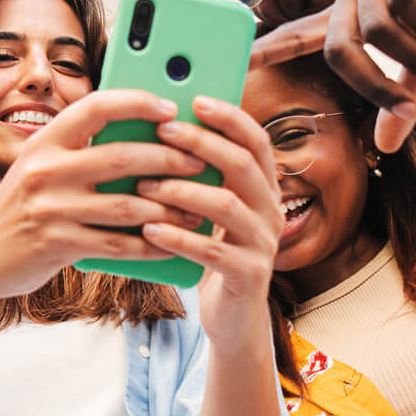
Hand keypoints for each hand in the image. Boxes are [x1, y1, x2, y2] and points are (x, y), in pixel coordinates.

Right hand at [0, 89, 206, 298]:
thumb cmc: (21, 207)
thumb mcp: (39, 166)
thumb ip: (79, 149)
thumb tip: (142, 134)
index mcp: (45, 141)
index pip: (97, 106)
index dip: (138, 102)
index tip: (170, 107)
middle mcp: (46, 169)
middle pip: (123, 157)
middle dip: (169, 158)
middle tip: (200, 161)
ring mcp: (52, 208)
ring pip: (127, 205)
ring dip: (169, 208)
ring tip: (197, 209)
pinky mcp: (59, 244)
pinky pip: (118, 245)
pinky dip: (151, 245)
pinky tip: (172, 244)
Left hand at [134, 96, 282, 353]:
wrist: (232, 316)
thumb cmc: (210, 251)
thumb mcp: (210, 210)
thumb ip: (198, 176)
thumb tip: (155, 130)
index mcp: (263, 188)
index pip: (256, 141)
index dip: (229, 117)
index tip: (195, 99)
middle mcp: (270, 211)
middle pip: (242, 164)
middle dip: (201, 143)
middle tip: (162, 131)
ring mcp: (263, 244)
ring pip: (226, 205)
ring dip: (182, 191)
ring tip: (144, 186)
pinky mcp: (249, 275)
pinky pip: (213, 251)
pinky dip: (179, 238)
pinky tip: (149, 231)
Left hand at [254, 0, 415, 152]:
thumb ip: (404, 97)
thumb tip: (383, 148)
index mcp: (349, 14)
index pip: (300, 36)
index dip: (270, 51)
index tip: (238, 66)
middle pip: (338, 49)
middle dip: (372, 86)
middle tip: (405, 111)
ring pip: (377, 29)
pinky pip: (405, 0)